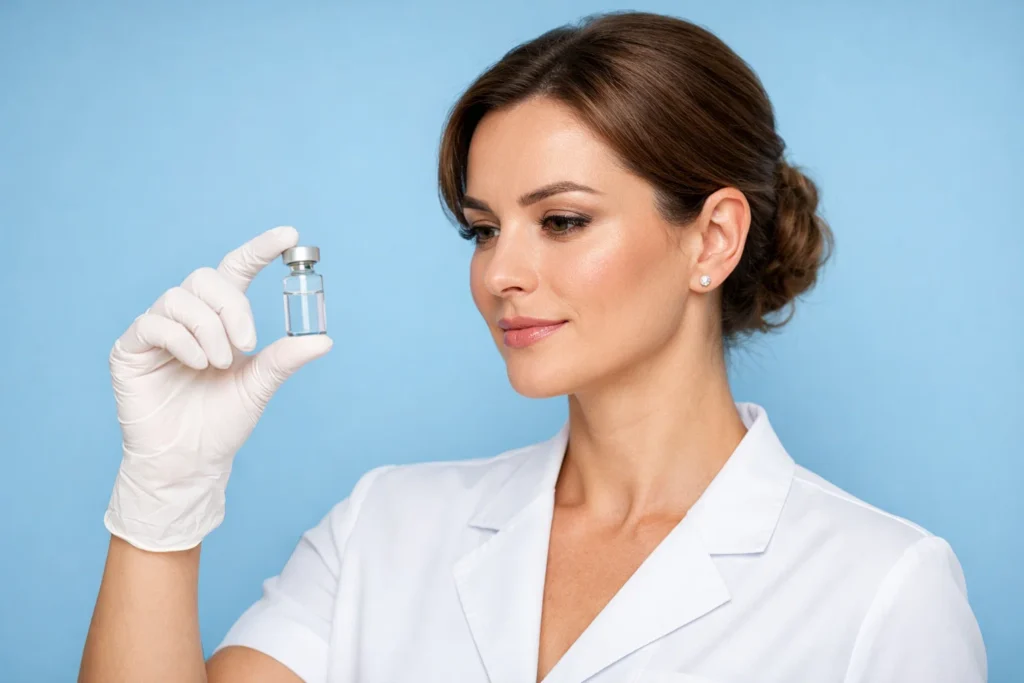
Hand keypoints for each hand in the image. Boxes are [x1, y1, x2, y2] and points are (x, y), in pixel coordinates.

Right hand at [104, 226, 332, 551]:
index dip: (259, 248)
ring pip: (180, 299)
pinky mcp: (130, 349)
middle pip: (205, 278)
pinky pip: (154, 323)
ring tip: (219, 364)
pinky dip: (183, 340)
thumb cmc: (223, 423)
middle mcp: (187, 317)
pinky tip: (198, 366)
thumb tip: (324, 340)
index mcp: (220, 319)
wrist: (191, 461)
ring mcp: (156, 331)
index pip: (235, 270)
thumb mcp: (260, 385)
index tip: (290, 235)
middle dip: (232, 306)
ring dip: (208, 330)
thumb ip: (285, 359)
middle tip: (247, 343)